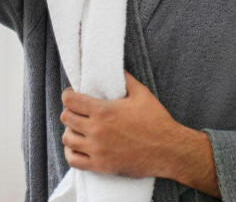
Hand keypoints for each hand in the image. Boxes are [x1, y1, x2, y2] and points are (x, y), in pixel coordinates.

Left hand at [60, 71, 179, 177]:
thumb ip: (125, 79)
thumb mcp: (142, 93)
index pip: (70, 101)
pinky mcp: (101, 166)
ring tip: (78, 128)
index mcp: (103, 111)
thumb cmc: (157, 121)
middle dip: (69, 112)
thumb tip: (114, 68)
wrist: (169, 150)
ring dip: (70, 131)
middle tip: (77, 111)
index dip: (68, 95)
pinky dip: (71, 152)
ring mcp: (97, 150)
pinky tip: (77, 146)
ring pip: (67, 139)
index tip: (72, 94)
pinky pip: (73, 160)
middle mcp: (96, 130)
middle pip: (66, 118)